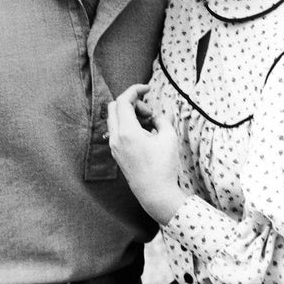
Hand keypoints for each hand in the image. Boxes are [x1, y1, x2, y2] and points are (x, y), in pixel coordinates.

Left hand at [107, 84, 186, 223]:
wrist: (155, 194)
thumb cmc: (164, 167)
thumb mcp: (169, 138)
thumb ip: (162, 119)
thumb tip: (155, 116)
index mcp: (127, 132)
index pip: (123, 101)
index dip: (135, 90)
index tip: (148, 88)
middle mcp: (116, 138)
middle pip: (115, 107)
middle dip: (131, 102)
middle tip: (149, 112)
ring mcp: (114, 147)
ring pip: (115, 119)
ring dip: (130, 114)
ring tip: (150, 124)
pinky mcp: (117, 154)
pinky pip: (117, 131)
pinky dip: (128, 125)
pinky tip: (145, 134)